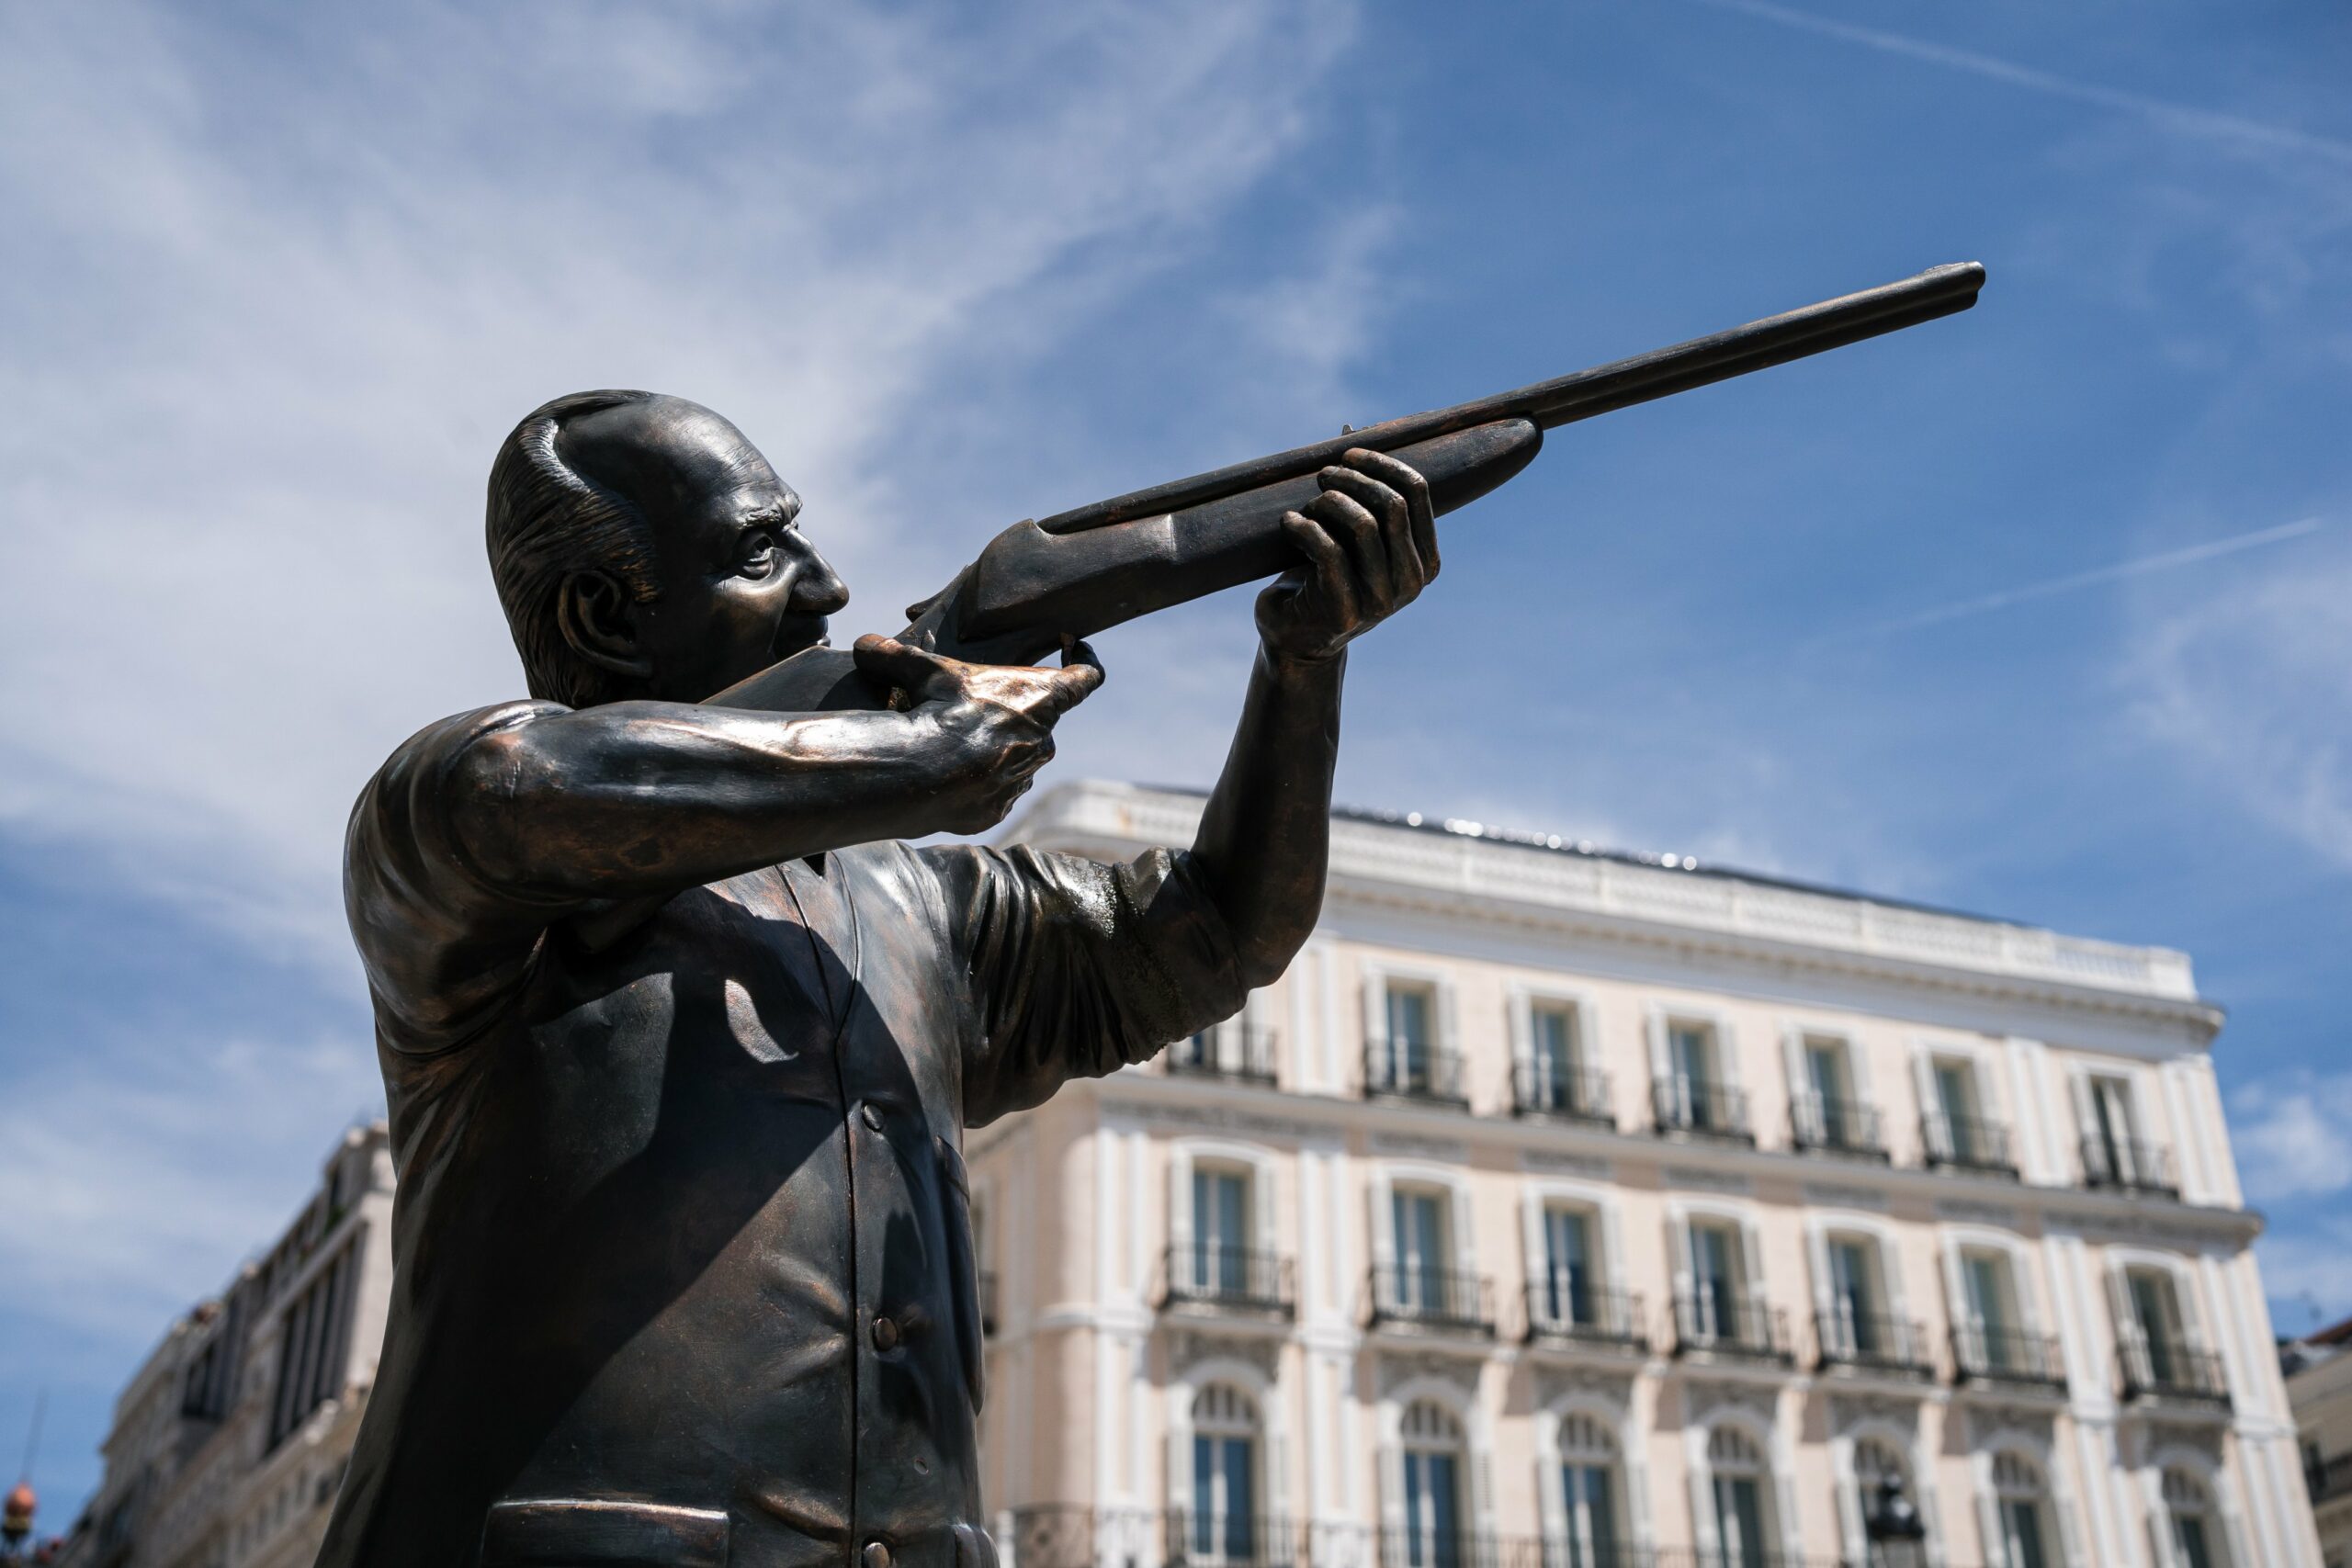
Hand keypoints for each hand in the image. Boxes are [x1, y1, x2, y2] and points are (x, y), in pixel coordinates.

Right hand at [853, 634, 1104, 832]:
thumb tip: (865, 643)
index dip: (1084, 660)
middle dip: (1010, 712)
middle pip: (1039, 720)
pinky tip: (947, 776)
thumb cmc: (936, 713)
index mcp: (1042, 700)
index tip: (1074, 648)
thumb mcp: (921, 671)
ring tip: (951, 744)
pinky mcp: (1000, 808)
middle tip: (969, 706)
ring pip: (1015, 757)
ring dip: (992, 748)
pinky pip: (995, 790)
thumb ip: (897, 654)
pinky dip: (976, 781)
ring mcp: (1023, 778)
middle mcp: (1043, 740)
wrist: (924, 777)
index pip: (1086, 677)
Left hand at [1255, 448, 1437, 663]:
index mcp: (1425, 560)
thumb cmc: (1324, 577)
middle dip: (1351, 478)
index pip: (1417, 491)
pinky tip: (1288, 524)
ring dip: (1327, 503)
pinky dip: (1303, 527)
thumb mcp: (1350, 534)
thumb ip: (1361, 492)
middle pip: (1391, 504)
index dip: (1381, 462)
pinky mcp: (1346, 612)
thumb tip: (1350, 430)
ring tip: (1307, 505)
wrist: (1296, 638)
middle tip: (1322, 476)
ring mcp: (1381, 601)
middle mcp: (1411, 582)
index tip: (1348, 454)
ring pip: (1361, 524)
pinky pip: (1327, 550)